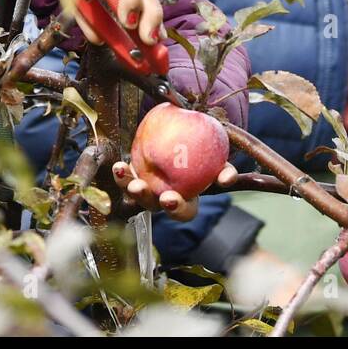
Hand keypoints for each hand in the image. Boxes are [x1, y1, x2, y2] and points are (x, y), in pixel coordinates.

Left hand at [111, 159, 237, 220]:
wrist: (180, 136)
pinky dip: (122, 174)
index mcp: (184, 200)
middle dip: (157, 203)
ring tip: (132, 181)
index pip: (185, 212)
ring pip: (139, 196)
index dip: (182, 209)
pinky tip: (119, 166)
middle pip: (159, 207)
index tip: (172, 201)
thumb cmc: (201, 151)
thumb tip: (227, 178)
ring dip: (134, 189)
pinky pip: (125, 178)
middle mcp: (163, 199)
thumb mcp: (216, 160)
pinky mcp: (133, 176)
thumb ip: (223, 168)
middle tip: (166, 198)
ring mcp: (147, 189)